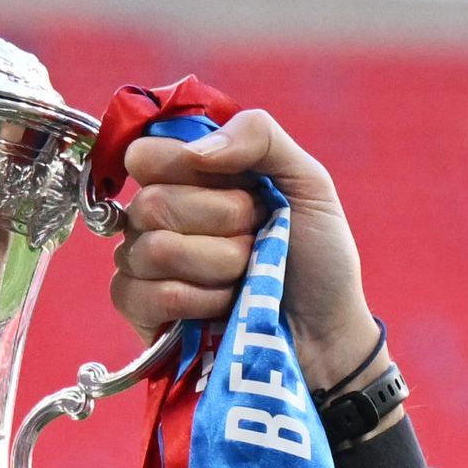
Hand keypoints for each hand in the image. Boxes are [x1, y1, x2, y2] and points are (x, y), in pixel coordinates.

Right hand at [110, 109, 381, 393]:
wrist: (326, 331)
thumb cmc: (317, 257)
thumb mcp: (306, 181)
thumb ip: (257, 135)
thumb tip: (197, 151)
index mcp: (189, 176)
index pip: (145, 155)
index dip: (186, 166)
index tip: (237, 184)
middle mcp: (157, 217)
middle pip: (152, 202)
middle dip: (223, 221)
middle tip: (255, 237)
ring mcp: (144, 265)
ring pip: (154, 249)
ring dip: (218, 264)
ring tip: (245, 274)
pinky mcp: (141, 313)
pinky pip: (146, 295)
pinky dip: (198, 301)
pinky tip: (223, 307)